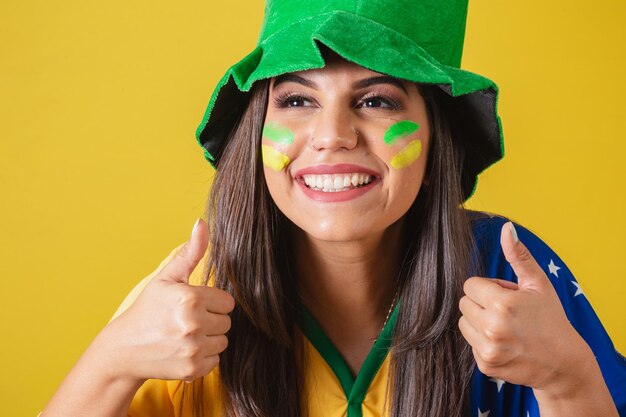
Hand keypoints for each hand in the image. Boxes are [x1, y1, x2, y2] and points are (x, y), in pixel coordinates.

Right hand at [101, 218, 234, 382]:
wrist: (124, 349)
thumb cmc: (148, 309)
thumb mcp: (167, 278)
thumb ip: (190, 252)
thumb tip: (202, 223)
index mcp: (191, 298)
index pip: (227, 302)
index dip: (212, 303)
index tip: (193, 305)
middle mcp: (194, 324)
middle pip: (227, 322)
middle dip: (211, 320)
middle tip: (186, 321)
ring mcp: (193, 348)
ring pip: (223, 341)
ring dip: (209, 339)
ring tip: (185, 335)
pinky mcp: (192, 369)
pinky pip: (216, 360)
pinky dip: (203, 357)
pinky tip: (183, 350)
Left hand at [458, 222, 591, 393]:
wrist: (564, 364)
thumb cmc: (551, 318)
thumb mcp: (538, 284)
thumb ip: (518, 255)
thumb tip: (506, 228)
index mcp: (502, 303)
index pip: (469, 285)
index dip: (486, 287)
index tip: (504, 295)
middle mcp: (492, 328)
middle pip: (464, 303)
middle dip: (481, 303)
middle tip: (506, 311)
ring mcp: (488, 349)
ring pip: (464, 323)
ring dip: (479, 322)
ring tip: (505, 327)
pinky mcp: (485, 365)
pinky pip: (470, 344)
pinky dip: (483, 342)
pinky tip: (505, 344)